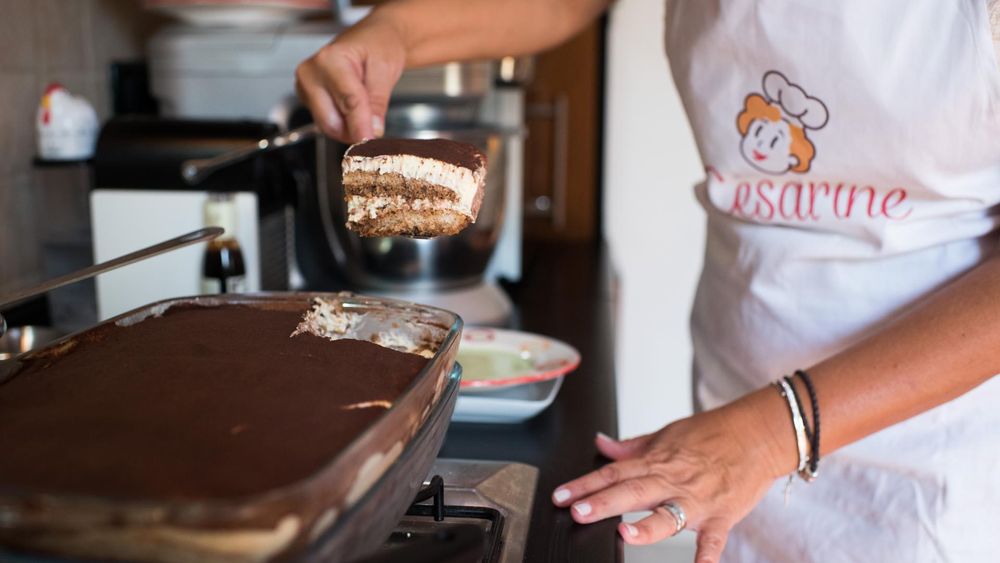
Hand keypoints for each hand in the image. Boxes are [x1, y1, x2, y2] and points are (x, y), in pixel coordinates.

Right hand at [295, 11, 406, 142]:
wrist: (372, 39)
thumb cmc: (378, 45)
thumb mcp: (385, 69)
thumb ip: (378, 102)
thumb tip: (373, 130)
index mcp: (328, 60)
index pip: (347, 102)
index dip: (361, 126)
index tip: (370, 142)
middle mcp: (310, 74)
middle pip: (331, 121)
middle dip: (355, 130)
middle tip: (377, 129)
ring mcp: (306, 88)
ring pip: (328, 126)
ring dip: (350, 128)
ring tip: (368, 111)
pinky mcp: (308, 99)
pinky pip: (327, 123)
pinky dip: (345, 124)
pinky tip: (356, 110)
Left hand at [551, 404, 788, 562]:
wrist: (757, 434)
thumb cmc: (713, 435)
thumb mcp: (667, 434)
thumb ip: (633, 446)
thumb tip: (602, 444)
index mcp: (656, 462)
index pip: (613, 473)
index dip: (584, 484)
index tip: (561, 496)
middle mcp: (673, 480)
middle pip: (633, 491)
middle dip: (604, 503)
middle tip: (578, 512)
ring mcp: (697, 500)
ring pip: (668, 515)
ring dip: (646, 526)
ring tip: (624, 534)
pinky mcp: (722, 516)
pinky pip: (714, 539)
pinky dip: (707, 554)